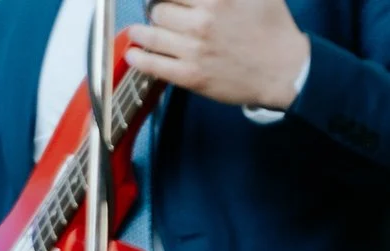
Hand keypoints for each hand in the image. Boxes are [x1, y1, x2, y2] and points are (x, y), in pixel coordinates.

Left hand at [128, 0, 309, 109]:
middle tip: (159, 15)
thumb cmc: (273, 29)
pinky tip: (133, 54)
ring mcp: (194, 50)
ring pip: (150, 36)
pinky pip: (151, 65)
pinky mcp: (189, 75)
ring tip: (138, 32)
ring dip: (140, 33)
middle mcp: (202, 22)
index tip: (167, 0)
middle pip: (158, 10)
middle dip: (157, 11)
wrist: (284, 69)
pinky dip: (138, 58)